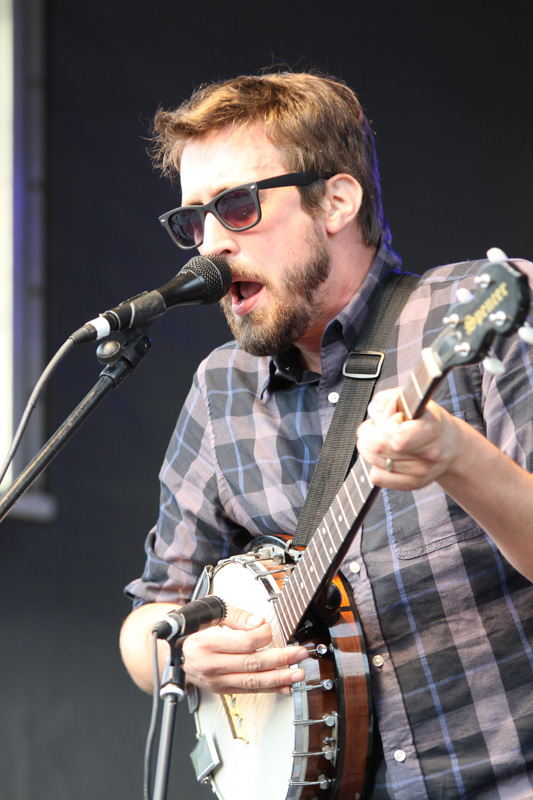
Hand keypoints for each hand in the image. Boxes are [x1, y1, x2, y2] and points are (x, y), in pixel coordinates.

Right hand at [181, 604, 307, 694]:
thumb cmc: (194, 629)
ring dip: (278, 678)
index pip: (244, 643)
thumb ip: (237, 617)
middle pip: (252, 664)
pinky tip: (284, 686)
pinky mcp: (222, 690)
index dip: (263, 635)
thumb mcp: (211, 613)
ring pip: (252, 683)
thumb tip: (260, 623)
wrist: (174, 650)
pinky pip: (248, 691)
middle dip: (280, 659)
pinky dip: (269, 689)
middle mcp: (210, 665)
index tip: (270, 628)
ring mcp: (216, 681)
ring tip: (297, 673)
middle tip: (299, 653)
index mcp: (206, 643)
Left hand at [356, 388, 460, 489]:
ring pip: (375, 462)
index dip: (385, 425)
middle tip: (372, 426)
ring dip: (368, 447)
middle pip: (379, 449)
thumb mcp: (415, 401)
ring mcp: (420, 473)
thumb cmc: (429, 420)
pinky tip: (383, 455)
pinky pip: (377, 478)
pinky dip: (374, 464)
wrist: (451, 446)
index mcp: (431, 431)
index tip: (390, 417)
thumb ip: (391, 398)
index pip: (396, 437)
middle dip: (367, 434)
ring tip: (379, 438)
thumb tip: (374, 409)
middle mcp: (428, 455)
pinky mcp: (412, 484)